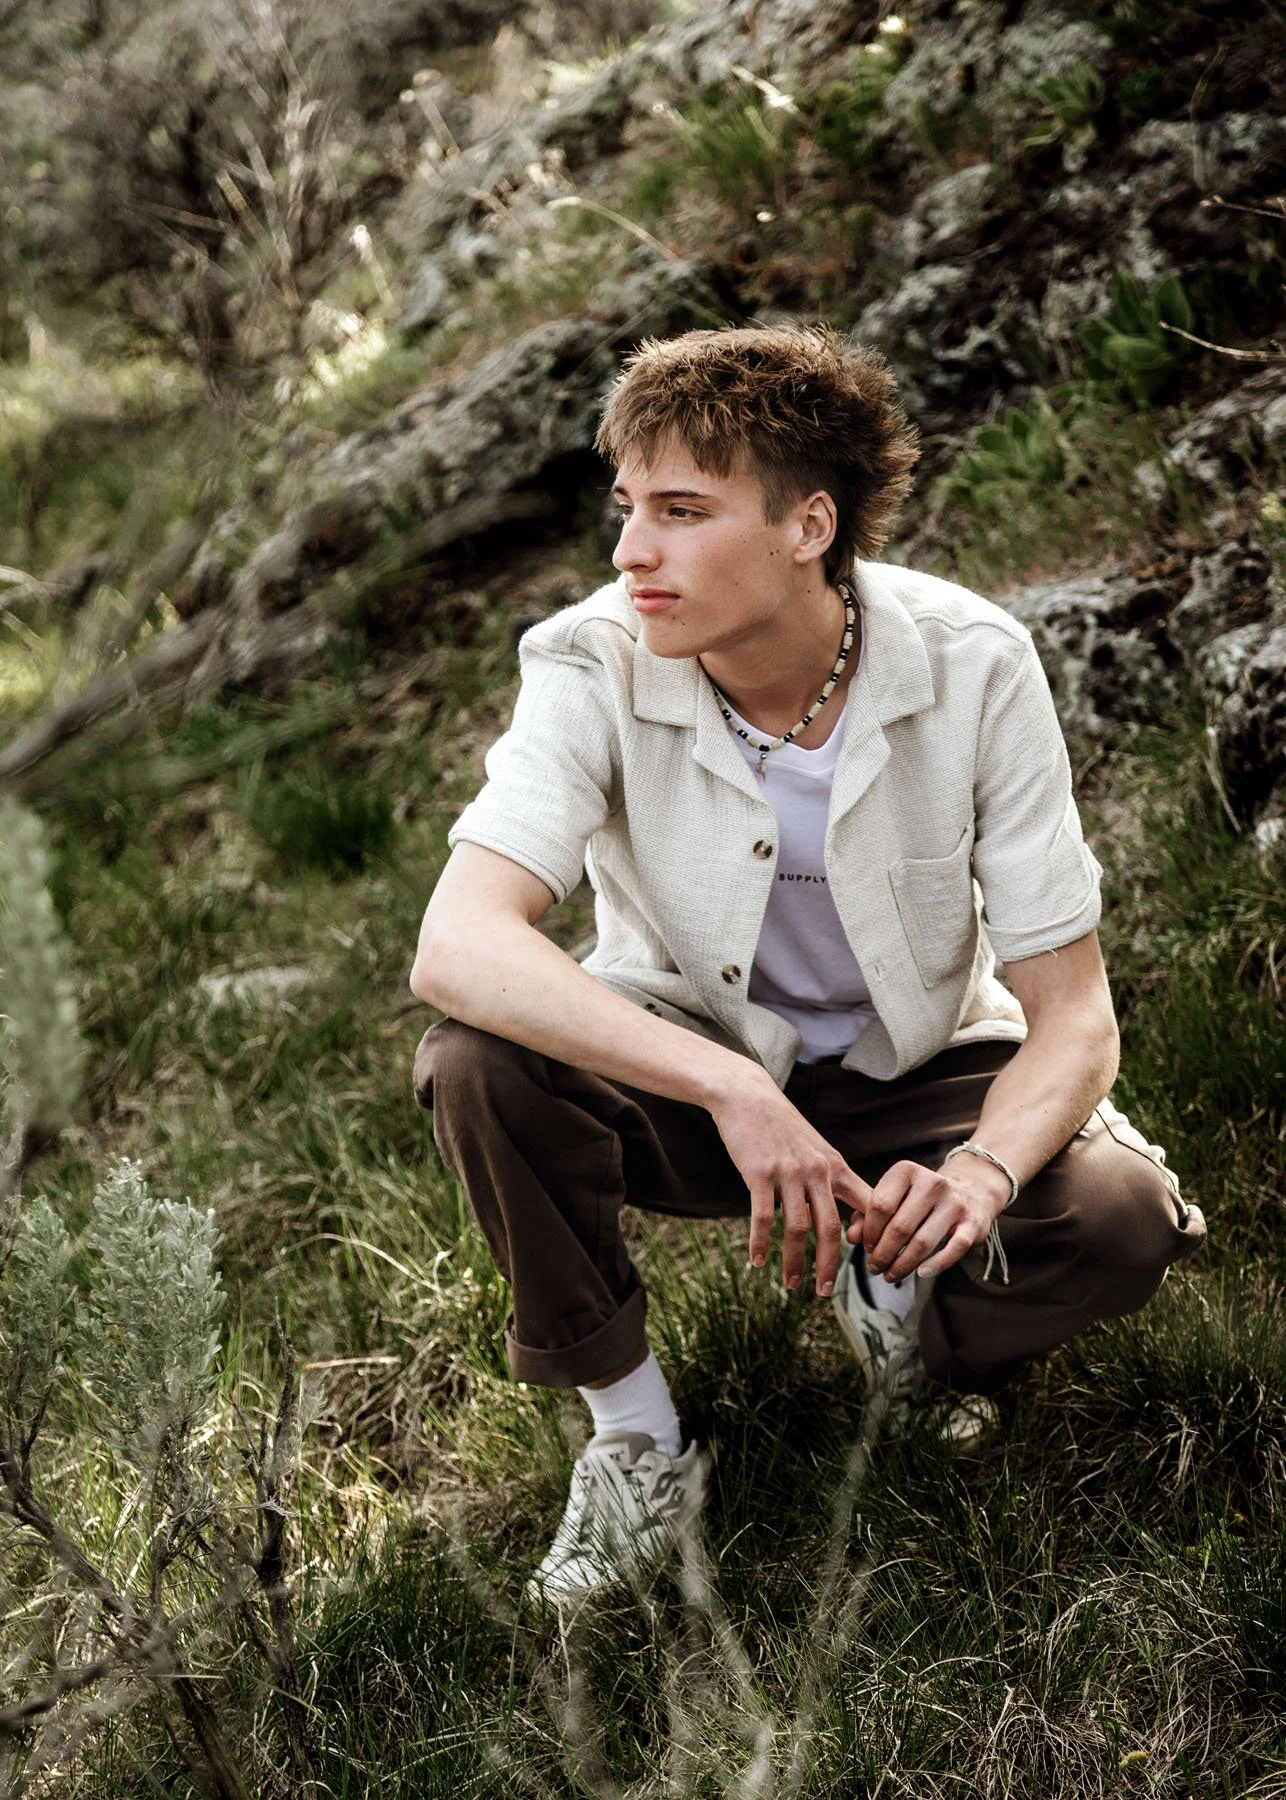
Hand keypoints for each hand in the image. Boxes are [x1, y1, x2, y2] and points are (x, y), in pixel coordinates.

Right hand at [707, 1069, 870, 1297]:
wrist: (748, 1096)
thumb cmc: (782, 1126)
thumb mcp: (815, 1148)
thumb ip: (829, 1179)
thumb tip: (838, 1216)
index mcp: (834, 1167)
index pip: (865, 1205)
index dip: (873, 1236)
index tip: (874, 1262)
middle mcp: (816, 1172)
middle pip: (831, 1227)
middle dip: (829, 1264)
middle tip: (824, 1293)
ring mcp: (788, 1173)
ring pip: (798, 1227)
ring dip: (795, 1262)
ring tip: (792, 1286)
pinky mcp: (759, 1173)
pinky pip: (763, 1217)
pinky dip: (761, 1243)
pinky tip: (757, 1262)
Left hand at [848, 1155, 1012, 1280]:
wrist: (971, 1191)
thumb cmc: (919, 1199)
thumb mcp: (894, 1197)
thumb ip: (868, 1214)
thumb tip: (852, 1237)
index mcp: (907, 1171)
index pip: (879, 1205)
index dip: (869, 1231)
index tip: (866, 1246)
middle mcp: (932, 1182)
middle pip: (899, 1227)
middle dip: (882, 1253)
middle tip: (874, 1267)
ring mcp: (955, 1202)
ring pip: (922, 1242)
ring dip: (902, 1265)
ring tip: (890, 1275)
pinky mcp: (973, 1223)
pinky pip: (953, 1249)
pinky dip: (935, 1265)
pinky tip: (921, 1273)